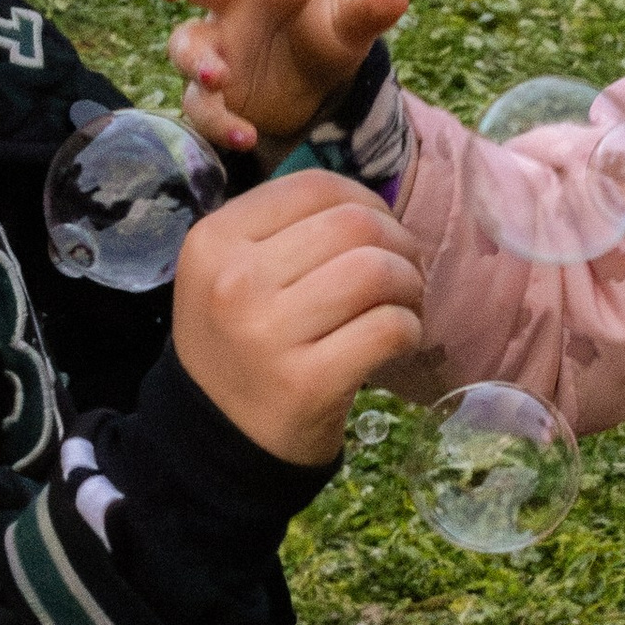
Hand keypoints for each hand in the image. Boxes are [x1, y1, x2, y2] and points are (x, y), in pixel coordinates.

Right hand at [159, 0, 411, 154]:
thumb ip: (369, 11)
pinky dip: (219, 121)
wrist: (309, 86)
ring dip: (197, 60)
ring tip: (218, 77)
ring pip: (187, 45)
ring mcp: (215, 46)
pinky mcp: (208, 91)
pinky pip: (201, 104)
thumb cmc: (324, 35)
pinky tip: (244, 136)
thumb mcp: (350, 27)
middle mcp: (235, 4)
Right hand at [171, 168, 424, 464]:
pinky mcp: (307, 382)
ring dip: (410, 285)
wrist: (220, 439)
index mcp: (214, 240)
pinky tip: (397, 341)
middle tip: (404, 273)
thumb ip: (287, 229)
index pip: (314, 186)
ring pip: (377, 271)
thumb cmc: (241, 343)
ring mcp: (268, 333)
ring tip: (404, 305)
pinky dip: (409, 330)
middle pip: (355, 225)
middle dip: (399, 242)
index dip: (365, 200)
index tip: (378, 232)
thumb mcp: (232, 272)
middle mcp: (234, 281)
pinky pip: (389, 328)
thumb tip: (373, 205)